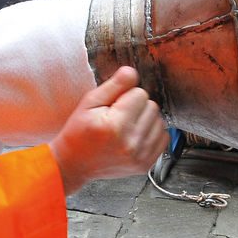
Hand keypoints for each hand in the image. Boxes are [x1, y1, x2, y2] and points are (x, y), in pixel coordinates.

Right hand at [48, 66, 167, 194]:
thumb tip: (132, 72)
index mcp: (115, 126)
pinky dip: (152, 134)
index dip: (125, 95)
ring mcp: (140, 156)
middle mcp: (131, 143)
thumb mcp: (89, 103)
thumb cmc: (78, 133)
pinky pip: (163, 138)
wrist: (73, 164)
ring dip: (146, 120)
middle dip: (137, 106)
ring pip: (160, 121)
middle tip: (118, 116)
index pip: (139, 93)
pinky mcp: (145, 165)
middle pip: (152, 106)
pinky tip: (135, 135)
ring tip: (126, 126)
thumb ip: (114, 85)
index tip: (114, 105)